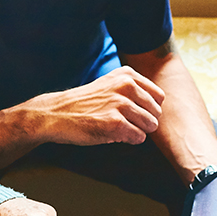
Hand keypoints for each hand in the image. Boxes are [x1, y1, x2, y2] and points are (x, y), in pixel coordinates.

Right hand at [25, 66, 164, 145]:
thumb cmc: (85, 103)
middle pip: (156, 113)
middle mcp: (126, 86)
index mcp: (127, 75)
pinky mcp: (115, 123)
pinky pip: (138, 137)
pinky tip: (113, 135)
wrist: (57, 114)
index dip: (148, 109)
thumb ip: (133, 88)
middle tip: (124, 123)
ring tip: (118, 128)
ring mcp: (121, 104)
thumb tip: (160, 104)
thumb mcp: (110, 84)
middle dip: (143, 122)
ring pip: (150, 126)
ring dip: (137, 132)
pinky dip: (129, 140)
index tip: (133, 113)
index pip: (159, 97)